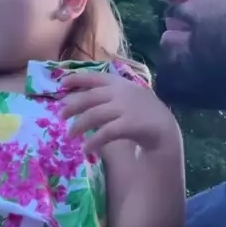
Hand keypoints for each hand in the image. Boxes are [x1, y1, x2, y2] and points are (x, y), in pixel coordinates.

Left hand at [61, 72, 179, 154]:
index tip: (61, 83)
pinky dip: (93, 141)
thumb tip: (79, 99)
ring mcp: (125, 107)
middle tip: (60, 115)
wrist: (165, 129)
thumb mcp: (127, 96)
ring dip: (79, 126)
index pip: (94, 77)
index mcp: (119, 83)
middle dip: (72, 106)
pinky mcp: (128, 124)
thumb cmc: (143, 113)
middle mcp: (120, 92)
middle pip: (89, 97)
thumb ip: (108, 94)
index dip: (76, 78)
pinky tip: (86, 149)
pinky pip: (105, 133)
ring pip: (94, 115)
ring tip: (69, 135)